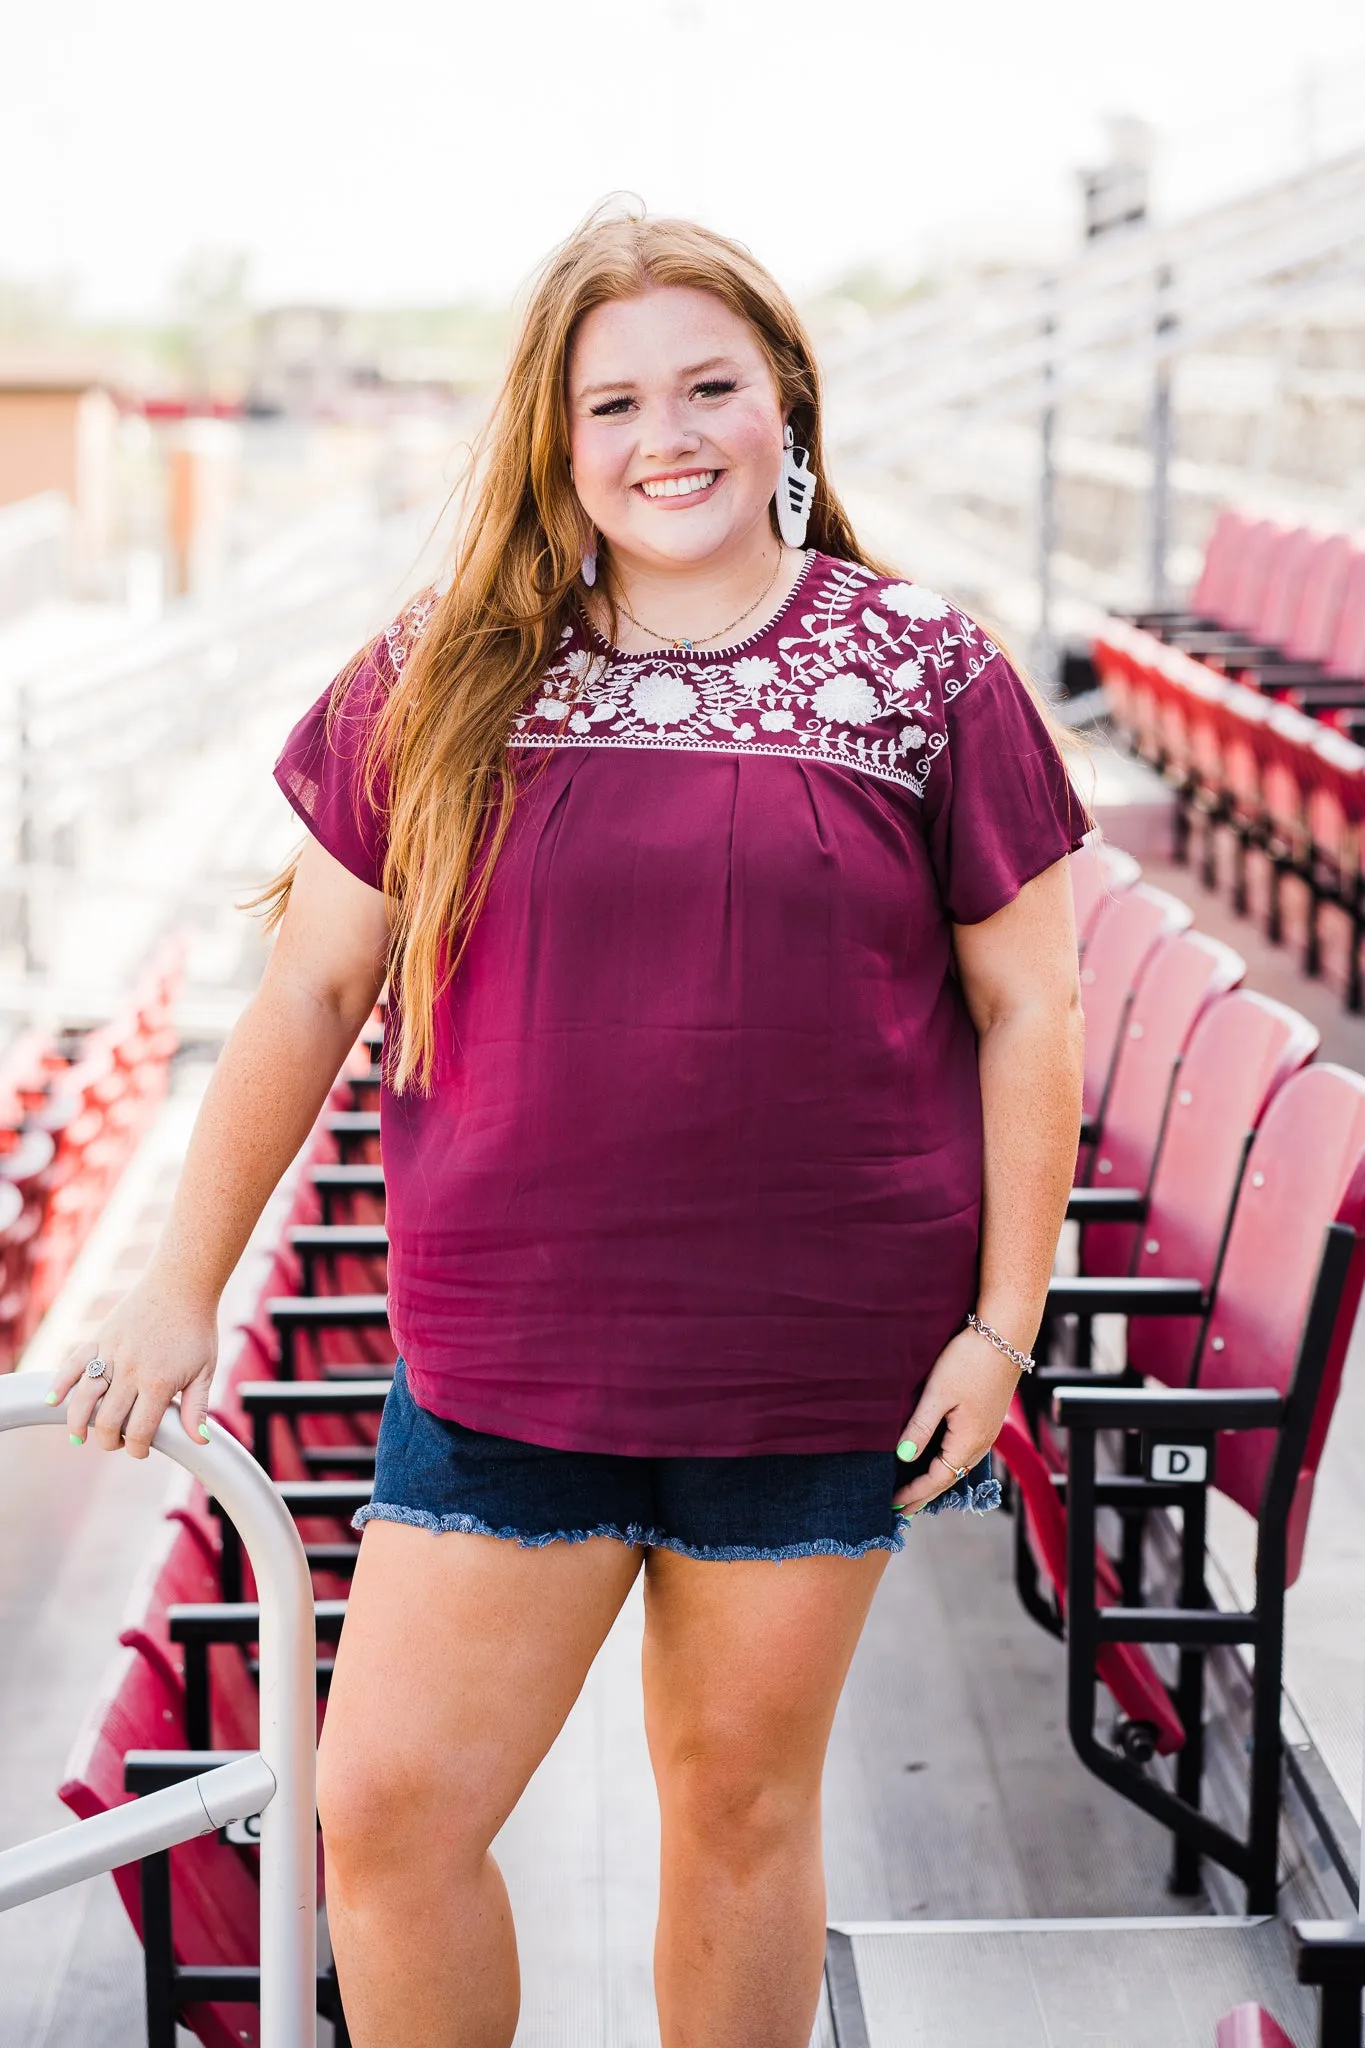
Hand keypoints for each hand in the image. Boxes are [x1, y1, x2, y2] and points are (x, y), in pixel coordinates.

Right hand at [48, 1275, 218, 1459]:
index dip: (136, 1449)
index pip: (138, 1432)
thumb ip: (198, 1408)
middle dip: (108, 1441)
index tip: (140, 1450)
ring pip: (84, 1398)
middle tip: (114, 1442)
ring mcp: (112, 1353)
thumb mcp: (205, 1370)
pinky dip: (59, 1384)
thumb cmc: (196, 1328)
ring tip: (79, 1437)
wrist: (181, 1285)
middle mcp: (131, 1371)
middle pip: (107, 1421)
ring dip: (77, 1423)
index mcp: (159, 1383)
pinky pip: (73, 1364)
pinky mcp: (99, 1338)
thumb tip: (199, 1442)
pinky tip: (52, 1402)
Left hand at [892, 1323, 1021, 1514]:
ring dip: (936, 1480)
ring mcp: (988, 1430)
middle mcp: (982, 1441)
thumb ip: (920, 1426)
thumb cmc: (969, 1359)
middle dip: (924, 1495)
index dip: (914, 1493)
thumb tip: (903, 1457)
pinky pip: (965, 1451)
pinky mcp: (988, 1418)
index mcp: (969, 1440)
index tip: (892, 1505)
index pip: (938, 1479)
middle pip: (950, 1477)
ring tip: (916, 1492)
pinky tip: (938, 1460)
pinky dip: (948, 1463)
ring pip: (958, 1465)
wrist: (1005, 1334)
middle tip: (901, 1512)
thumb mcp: (938, 1393)